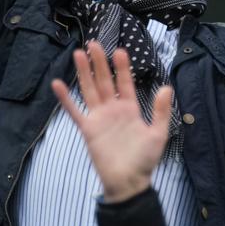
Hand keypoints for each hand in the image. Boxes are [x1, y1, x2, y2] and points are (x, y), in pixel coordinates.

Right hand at [52, 42, 172, 203]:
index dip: (122, 68)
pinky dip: (66, 99)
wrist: (128, 182)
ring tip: (78, 53)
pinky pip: (75, 112)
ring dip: (84, 73)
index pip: (125, 83)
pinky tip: (57, 85)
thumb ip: (161, 111)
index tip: (120, 50)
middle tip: (94, 43)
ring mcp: (99, 118)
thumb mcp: (158, 134)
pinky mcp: (88, 130)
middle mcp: (113, 110)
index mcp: (131, 109)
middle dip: (100, 62)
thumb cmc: (144, 160)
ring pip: (90, 90)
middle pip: (105, 81)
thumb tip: (166, 87)